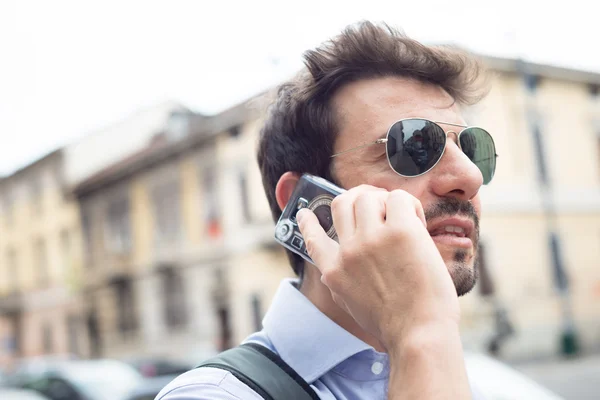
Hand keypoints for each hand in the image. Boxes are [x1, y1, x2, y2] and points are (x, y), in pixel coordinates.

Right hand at [296, 185, 459, 350]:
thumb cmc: (393, 324)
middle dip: (359, 198)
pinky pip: (398, 198)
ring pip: (368, 196)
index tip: (305, 213)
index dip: (308, 222)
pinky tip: (417, 221)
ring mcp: (372, 239)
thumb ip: (342, 280)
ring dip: (385, 201)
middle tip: (376, 202)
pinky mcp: (400, 231)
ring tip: (402, 217)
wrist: (418, 334)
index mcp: (334, 271)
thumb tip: (339, 261)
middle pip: (343, 203)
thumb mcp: (352, 303)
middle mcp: (348, 251)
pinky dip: (409, 204)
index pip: (312, 238)